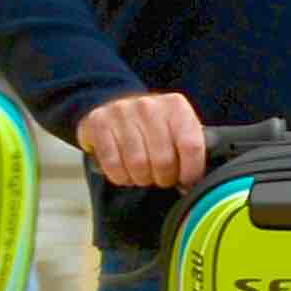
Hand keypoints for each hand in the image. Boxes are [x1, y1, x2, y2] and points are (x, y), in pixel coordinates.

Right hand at [81, 89, 210, 193]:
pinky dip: (120, 177)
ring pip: (137, 165)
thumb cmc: (153, 127)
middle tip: (160, 177)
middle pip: (163, 161)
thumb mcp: (178, 129)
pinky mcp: (99, 123)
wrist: (115, 108)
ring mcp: (122, 112)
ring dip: (141, 179)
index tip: (186, 181)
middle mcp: (149, 106)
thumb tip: (191, 184)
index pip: (191, 146)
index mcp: (176, 106)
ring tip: (143, 173)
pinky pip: (113, 165)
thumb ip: (190, 151)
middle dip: (164, 178)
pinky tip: (125, 171)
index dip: (190, 172)